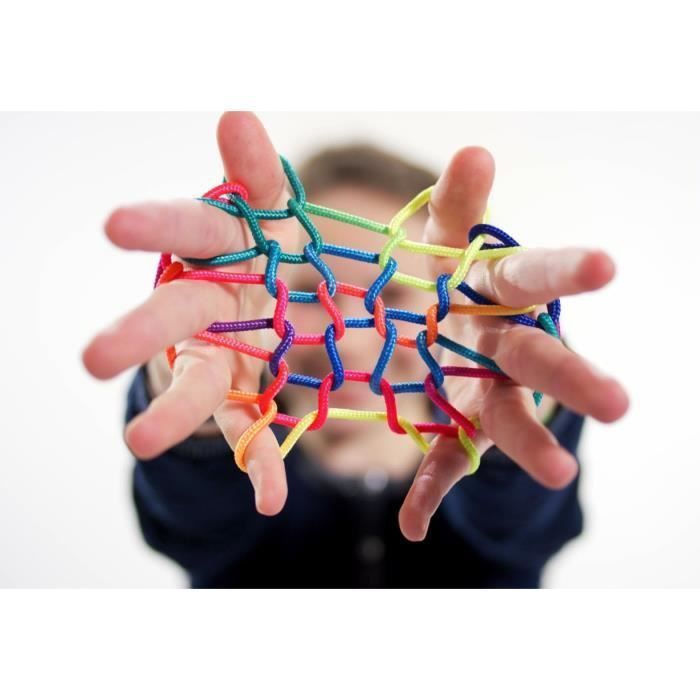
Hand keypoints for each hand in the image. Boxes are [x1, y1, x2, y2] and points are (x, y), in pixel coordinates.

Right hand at [83, 112, 298, 515]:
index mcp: (219, 249)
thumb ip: (256, 173)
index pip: (188, 227)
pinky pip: (252, 434)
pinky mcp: (245, 396)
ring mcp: (222, 356)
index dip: (154, 226)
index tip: (113, 227)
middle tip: (94, 358)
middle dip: (137, 335)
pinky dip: (259, 467)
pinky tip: (270, 501)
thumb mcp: (274, 208)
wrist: (284, 300)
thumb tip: (235, 113)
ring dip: (173, 414)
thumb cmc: (273, 247)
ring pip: (196, 384)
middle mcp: (208, 304)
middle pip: (171, 315)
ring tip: (139, 444)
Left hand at [397, 146, 629, 540]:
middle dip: (575, 377)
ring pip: (508, 418)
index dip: (569, 270)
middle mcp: (503, 343)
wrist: (452, 331)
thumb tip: (475, 148)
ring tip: (559, 475)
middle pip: (540, 357)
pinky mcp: (460, 427)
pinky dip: (429, 493)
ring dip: (530, 445)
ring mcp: (485, 390)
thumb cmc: (454, 279)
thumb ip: (458, 202)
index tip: (607, 267)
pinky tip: (413, 526)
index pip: (536, 275)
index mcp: (498, 292)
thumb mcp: (448, 237)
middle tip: (619, 406)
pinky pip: (445, 460)